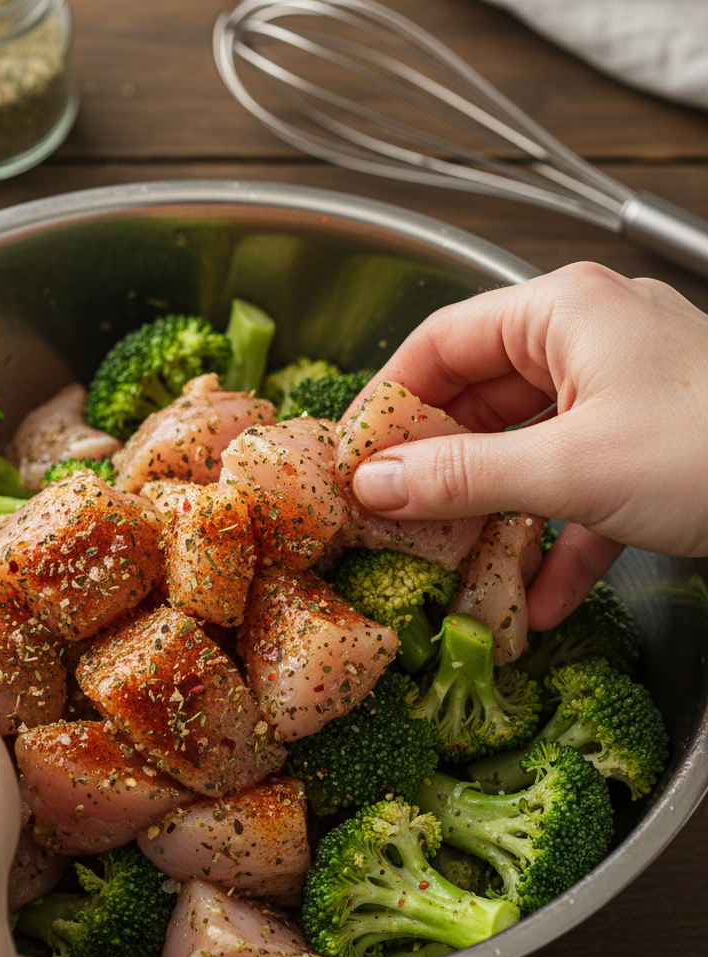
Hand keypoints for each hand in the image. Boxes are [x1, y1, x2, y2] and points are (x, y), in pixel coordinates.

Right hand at [345, 262, 707, 627]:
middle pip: (479, 398)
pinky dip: (556, 540)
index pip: (440, 341)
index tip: (354, 456)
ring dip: (493, 513)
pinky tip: (538, 598)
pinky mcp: (650, 448)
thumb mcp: (572, 466)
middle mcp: (588, 342)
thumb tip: (375, 485)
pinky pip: (579, 488)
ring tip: (452, 562)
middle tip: (393, 517)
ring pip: (527, 449)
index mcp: (562, 312)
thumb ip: (462, 476)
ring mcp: (622, 395)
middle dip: (437, 467)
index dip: (389, 398)